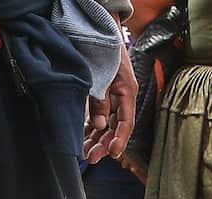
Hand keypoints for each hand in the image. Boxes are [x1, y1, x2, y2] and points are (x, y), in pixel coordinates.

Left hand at [83, 41, 136, 163]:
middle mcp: (121, 98)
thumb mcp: (103, 75)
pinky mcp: (101, 95)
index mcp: (127, 93)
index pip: (126, 123)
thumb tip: (100, 126)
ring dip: (96, 139)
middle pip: (114, 128)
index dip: (119, 140)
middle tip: (91, 157)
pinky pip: (97, 116)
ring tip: (85, 152)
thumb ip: (100, 101)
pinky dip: (91, 127)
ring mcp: (111, 97)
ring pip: (105, 125)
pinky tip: (84, 137)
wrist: (100, 28)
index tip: (112, 153)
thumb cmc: (105, 49)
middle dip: (103, 143)